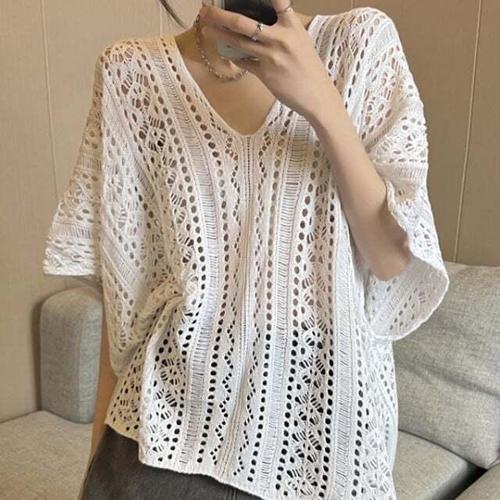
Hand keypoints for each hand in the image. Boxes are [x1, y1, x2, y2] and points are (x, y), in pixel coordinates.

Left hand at [198, 0, 335, 119]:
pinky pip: (244, 62)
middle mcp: (281, 39)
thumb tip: (262, 22)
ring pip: (239, 43)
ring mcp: (271, 57)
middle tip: (206, 10)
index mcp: (292, 26)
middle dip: (221, 15)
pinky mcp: (265, 74)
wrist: (317, 95)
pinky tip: (227, 52)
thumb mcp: (302, 41)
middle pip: (244, 23)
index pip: (278, 1)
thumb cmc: (309, 68)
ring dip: (220, 35)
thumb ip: (284, 28)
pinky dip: (234, 57)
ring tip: (206, 29)